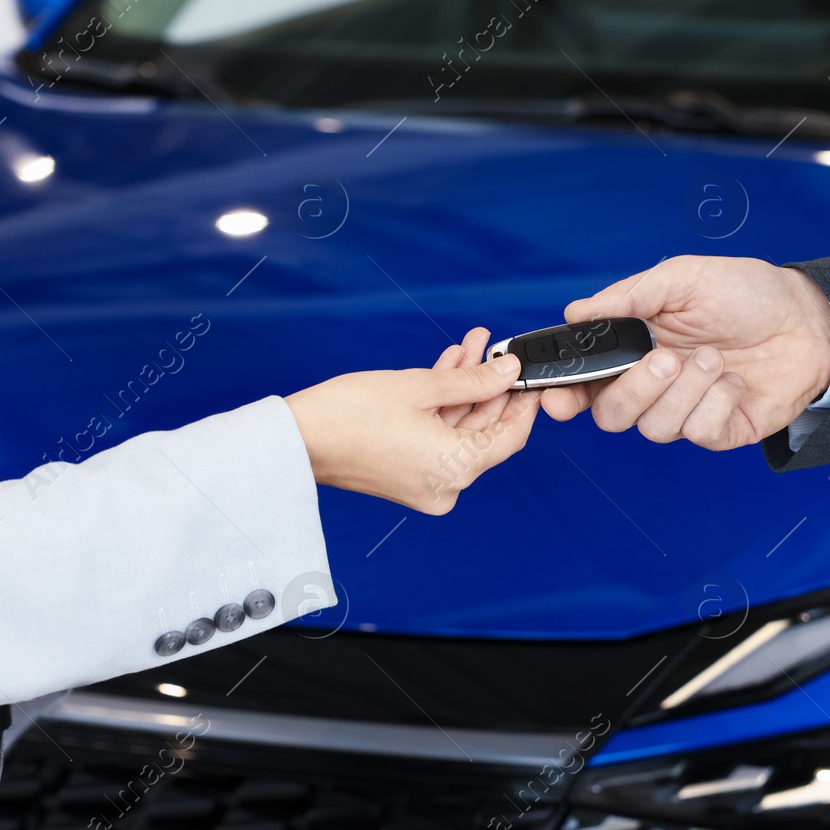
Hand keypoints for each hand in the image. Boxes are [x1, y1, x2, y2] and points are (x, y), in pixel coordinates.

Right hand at [286, 328, 538, 513]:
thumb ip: (472, 380)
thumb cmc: (350, 415)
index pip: (512, 436)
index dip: (525, 401)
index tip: (531, 374)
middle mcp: (447, 484)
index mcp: (458, 469)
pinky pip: (437, 436)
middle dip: (490, 384)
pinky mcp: (406, 473)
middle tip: (496, 348)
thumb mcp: (420, 387)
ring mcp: (426, 481)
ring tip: (473, 344)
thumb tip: (507, 370)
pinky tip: (449, 366)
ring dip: (465, 387)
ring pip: (459, 428)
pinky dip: (442, 405)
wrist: (297, 438)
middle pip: (484, 430)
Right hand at [541, 256, 829, 449]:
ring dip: (685, 391)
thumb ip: (629, 296)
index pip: (585, 382)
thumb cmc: (745, 293)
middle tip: (667, 358)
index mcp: (634, 348)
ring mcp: (685, 411)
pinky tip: (734, 381)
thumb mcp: (684, 279)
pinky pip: (697, 433)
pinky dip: (715, 404)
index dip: (564, 395)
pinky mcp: (717, 431)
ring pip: (654, 428)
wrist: (808, 320)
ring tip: (716, 358)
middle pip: (610, 415)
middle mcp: (654, 385)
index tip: (558, 398)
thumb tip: (576, 311)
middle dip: (634, 390)